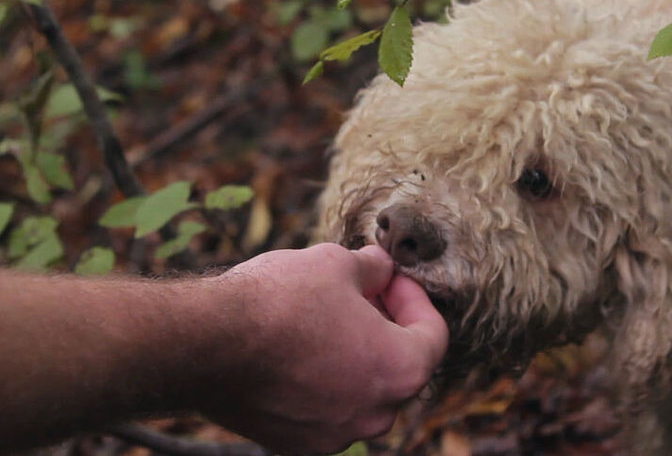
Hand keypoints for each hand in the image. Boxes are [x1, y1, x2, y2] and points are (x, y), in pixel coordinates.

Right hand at [203, 243, 448, 453]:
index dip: (415, 297)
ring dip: (355, 355)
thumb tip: (380, 268)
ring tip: (326, 320)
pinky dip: (323, 381)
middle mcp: (376, 414)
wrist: (207, 344)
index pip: (434, 335)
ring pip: (362, 390)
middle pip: (399, 365)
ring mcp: (335, 435)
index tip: (389, 279)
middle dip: (386, 325)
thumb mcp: (336, 263)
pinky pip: (326, 409)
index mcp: (400, 370)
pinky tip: (297, 350)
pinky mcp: (296, 443)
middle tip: (360, 293)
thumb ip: (372, 269)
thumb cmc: (280, 302)